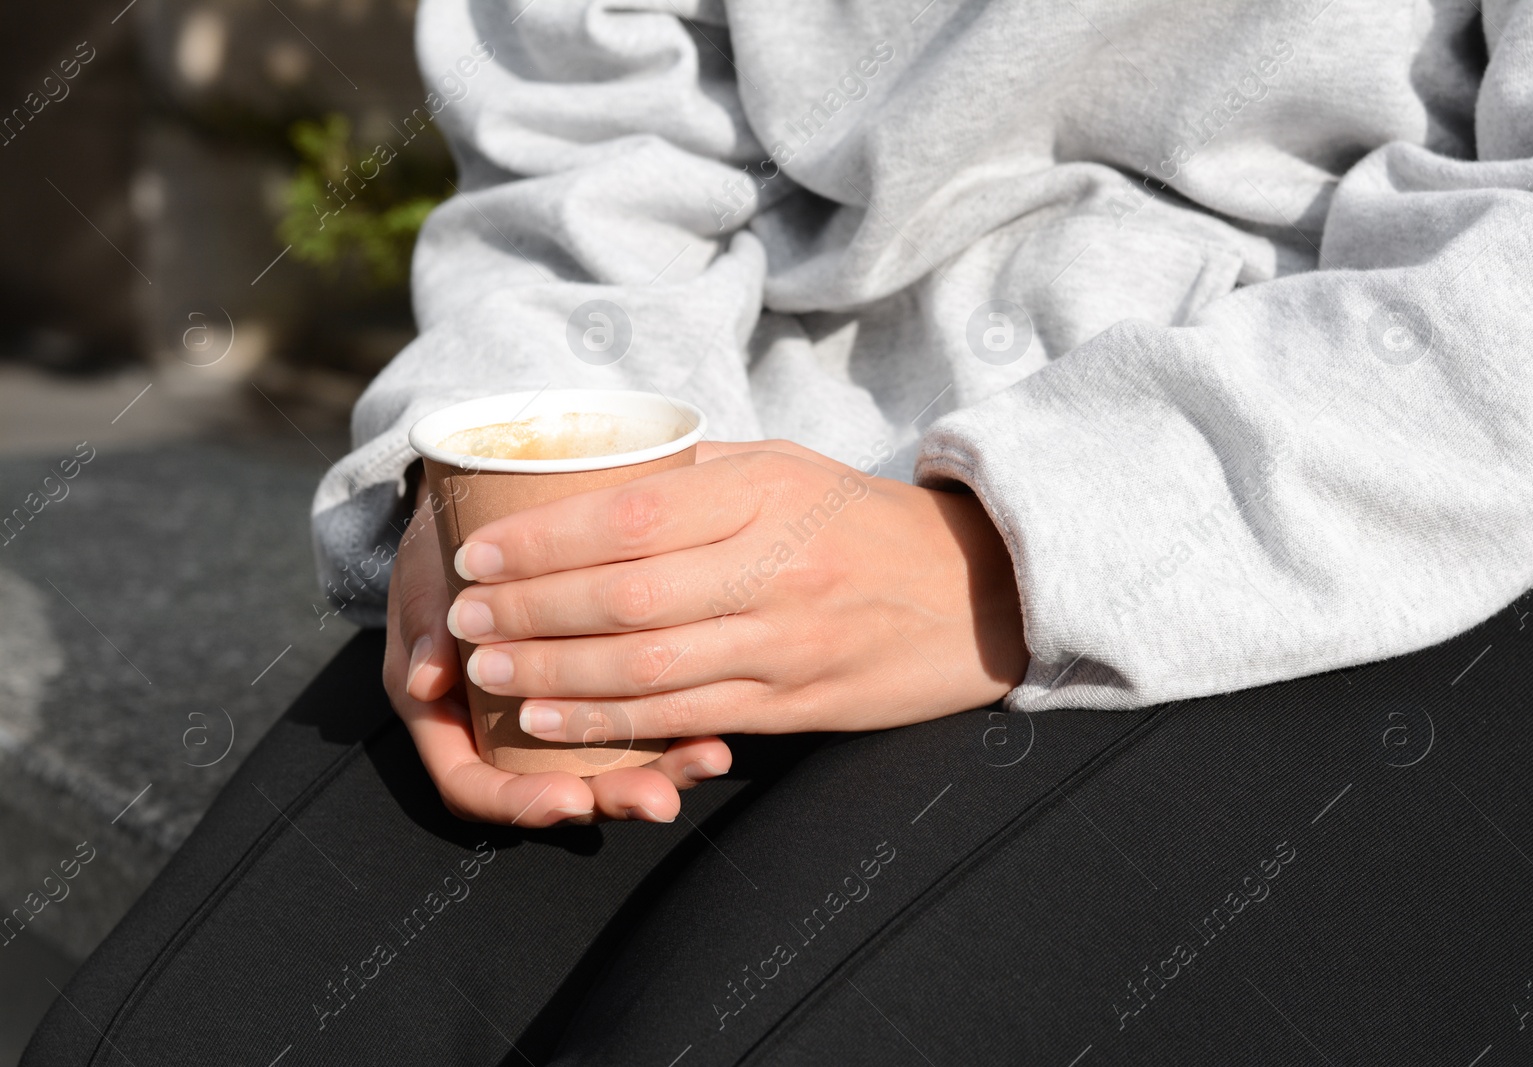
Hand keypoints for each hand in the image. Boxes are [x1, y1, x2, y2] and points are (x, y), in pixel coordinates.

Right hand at [383, 480, 732, 827]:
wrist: (486, 511)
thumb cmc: (447, 549)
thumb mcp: (426, 577)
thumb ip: (425, 625)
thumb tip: (425, 681)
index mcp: (451, 718)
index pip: (474, 785)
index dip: (519, 801)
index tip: (567, 798)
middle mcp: (509, 731)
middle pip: (558, 791)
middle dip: (611, 798)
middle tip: (658, 800)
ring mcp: (564, 716)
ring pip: (609, 767)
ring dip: (661, 771)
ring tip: (708, 760)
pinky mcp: (611, 689)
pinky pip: (646, 724)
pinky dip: (683, 729)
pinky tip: (719, 732)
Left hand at [444, 440, 1027, 746]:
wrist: (976, 594)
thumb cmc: (863, 519)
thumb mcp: (789, 467)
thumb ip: (697, 473)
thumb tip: (593, 472)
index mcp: (767, 494)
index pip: (632, 518)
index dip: (544, 542)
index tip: (480, 554)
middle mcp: (776, 569)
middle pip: (627, 599)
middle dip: (530, 614)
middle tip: (464, 618)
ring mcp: (787, 643)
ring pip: (649, 671)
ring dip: (554, 678)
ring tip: (488, 672)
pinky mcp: (796, 703)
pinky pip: (688, 719)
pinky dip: (612, 725)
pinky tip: (552, 722)